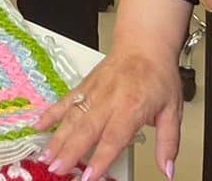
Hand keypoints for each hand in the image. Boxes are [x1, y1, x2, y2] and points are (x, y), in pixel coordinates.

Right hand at [32, 48, 182, 180]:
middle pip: (86, 129)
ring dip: (58, 138)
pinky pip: (65, 100)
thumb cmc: (158, 76)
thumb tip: (167, 170)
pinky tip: (38, 126)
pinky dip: (50, 113)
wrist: (144, 44)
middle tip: (57, 170)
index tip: (89, 176)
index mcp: (132, 107)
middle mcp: (109, 99)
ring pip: (72, 117)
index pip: (113, 137)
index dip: (100, 159)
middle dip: (69, 152)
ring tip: (47, 156)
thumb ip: (169, 143)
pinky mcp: (84, 85)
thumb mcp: (172, 111)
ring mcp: (94, 91)